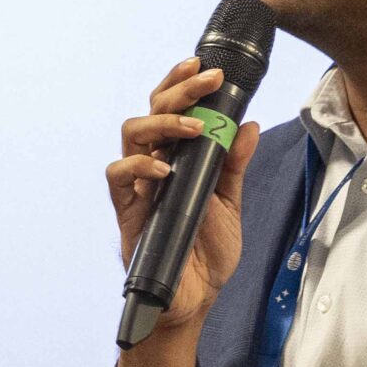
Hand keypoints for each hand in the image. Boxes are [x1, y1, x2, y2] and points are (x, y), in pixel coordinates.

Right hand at [104, 56, 262, 337]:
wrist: (195, 299)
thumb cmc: (207, 254)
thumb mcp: (230, 204)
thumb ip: (234, 164)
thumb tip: (248, 124)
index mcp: (177, 159)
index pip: (172, 109)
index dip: (182, 84)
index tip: (206, 67)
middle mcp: (153, 165)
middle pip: (151, 111)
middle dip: (178, 90)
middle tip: (207, 80)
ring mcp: (138, 186)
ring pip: (131, 134)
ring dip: (163, 124)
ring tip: (194, 129)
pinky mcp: (126, 211)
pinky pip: (118, 177)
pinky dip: (139, 167)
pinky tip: (165, 171)